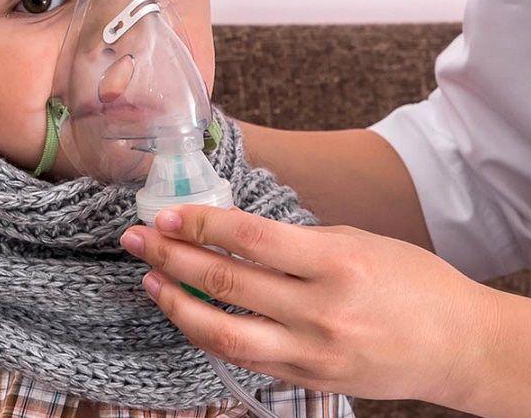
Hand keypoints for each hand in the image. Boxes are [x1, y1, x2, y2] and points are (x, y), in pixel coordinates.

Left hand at [119, 205, 501, 410]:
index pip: (248, 237)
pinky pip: (243, 357)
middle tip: (137, 239)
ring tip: (149, 280)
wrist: (458, 346)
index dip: (199, 224)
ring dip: (176, 303)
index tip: (166, 214)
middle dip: (172, 257)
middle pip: (226, 281)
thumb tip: (229, 231)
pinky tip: (185, 313)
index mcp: (335, 262)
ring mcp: (312, 353)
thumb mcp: (355, 241)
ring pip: (223, 331)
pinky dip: (208, 334)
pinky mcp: (307, 380)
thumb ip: (293, 241)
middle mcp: (320, 310)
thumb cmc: (411, 281)